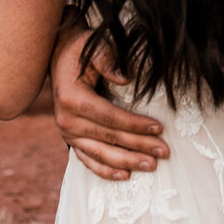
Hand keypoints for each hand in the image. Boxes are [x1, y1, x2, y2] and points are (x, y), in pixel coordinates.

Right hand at [50, 26, 167, 180]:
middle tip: (164, 152)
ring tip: (152, 166)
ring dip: (127, 162)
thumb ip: (109, 60)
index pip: (109, 116)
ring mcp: (67, 133)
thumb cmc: (81, 50)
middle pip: (109, 138)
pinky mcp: (71, 139)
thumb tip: (127, 78)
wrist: (59, 57)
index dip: (134, 124)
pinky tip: (125, 175)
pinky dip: (106, 170)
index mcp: (72, 99)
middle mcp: (67, 121)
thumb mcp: (94, 48)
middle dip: (138, 146)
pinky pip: (88, 160)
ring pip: (100, 154)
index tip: (159, 128)